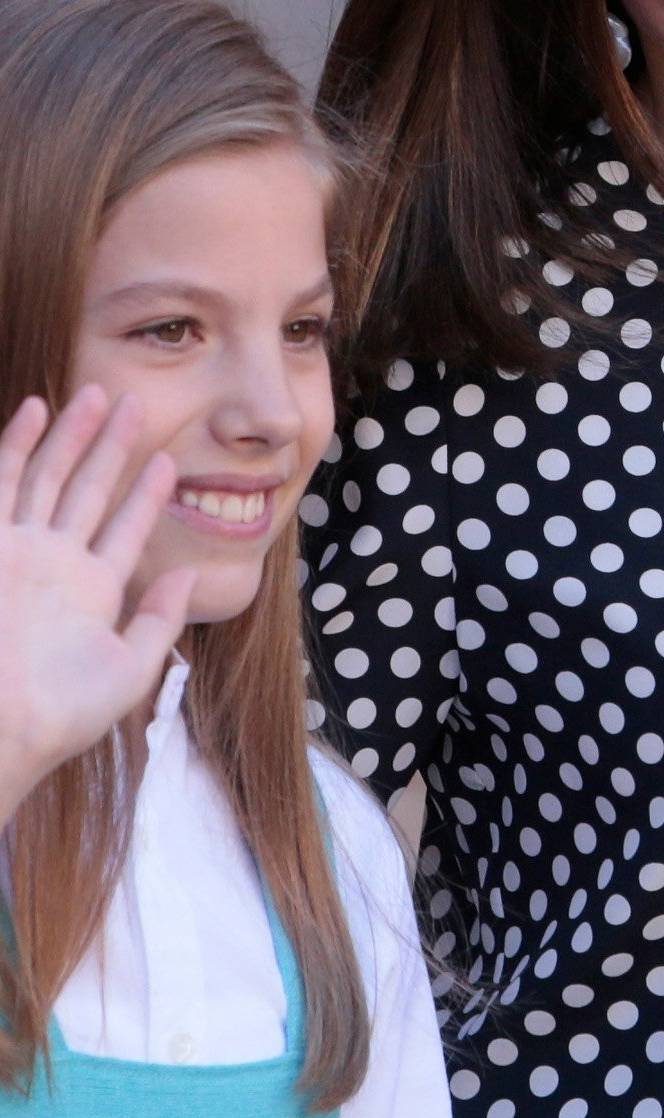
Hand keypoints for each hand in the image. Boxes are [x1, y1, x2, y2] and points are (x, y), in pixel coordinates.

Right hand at [0, 389, 195, 815]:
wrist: (0, 723)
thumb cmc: (61, 710)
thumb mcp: (129, 668)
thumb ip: (159, 619)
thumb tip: (190, 575)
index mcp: (92, 592)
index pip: (126, 528)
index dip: (148, 494)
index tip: (169, 459)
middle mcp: (55, 563)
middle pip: (88, 490)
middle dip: (111, 446)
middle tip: (135, 401)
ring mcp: (18, 549)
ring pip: (49, 476)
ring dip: (73, 435)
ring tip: (100, 393)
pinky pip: (5, 482)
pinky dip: (18, 443)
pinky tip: (38, 407)